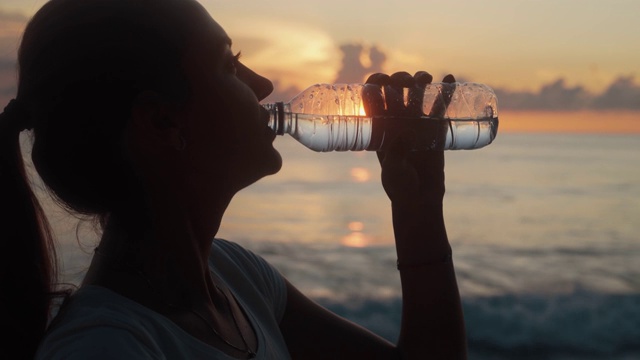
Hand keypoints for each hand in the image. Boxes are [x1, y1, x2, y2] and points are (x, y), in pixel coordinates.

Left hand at [362, 72, 455, 204]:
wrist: (420, 198)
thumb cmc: (399, 185)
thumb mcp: (393, 170)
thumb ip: (396, 154)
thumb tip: (404, 136)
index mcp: (379, 126)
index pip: (372, 97)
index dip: (375, 83)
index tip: (381, 79)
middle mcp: (396, 119)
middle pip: (395, 89)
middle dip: (399, 78)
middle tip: (406, 82)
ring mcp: (416, 121)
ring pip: (417, 91)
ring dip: (420, 78)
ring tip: (425, 79)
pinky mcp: (435, 126)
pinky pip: (440, 104)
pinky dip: (446, 90)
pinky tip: (450, 78)